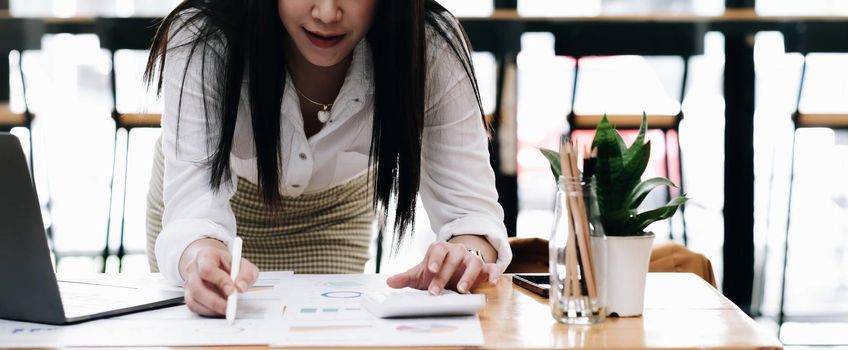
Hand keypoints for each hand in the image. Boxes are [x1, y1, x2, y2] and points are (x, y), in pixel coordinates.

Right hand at [180, 239, 258, 316]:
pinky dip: (207, 311)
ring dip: (211, 308)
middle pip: (197, 288)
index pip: (207, 269)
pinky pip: (194, 307)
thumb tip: (241, 287)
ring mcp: (188, 282)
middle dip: (215, 301)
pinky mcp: (188, 295)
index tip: (232, 290)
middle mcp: (193, 268)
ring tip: (226, 307)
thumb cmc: (229, 264)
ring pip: (193, 300)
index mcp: (205, 255)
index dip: (219, 281)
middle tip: (230, 307)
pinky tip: (218, 309)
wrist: (216, 264)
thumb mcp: (243, 265)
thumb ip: (246, 274)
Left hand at [386, 241, 500, 294]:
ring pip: (474, 262)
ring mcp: (471, 259)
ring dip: (468, 276)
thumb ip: (406, 277)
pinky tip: (492, 283)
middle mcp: (457, 252)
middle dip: (445, 275)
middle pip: (454, 258)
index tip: (429, 270)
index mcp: (440, 250)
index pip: (437, 250)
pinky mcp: (484, 268)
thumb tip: (389, 282)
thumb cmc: (436, 270)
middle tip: (436, 292)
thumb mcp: (421, 274)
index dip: (434, 259)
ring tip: (461, 290)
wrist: (454, 268)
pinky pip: (492, 268)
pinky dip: (494, 274)